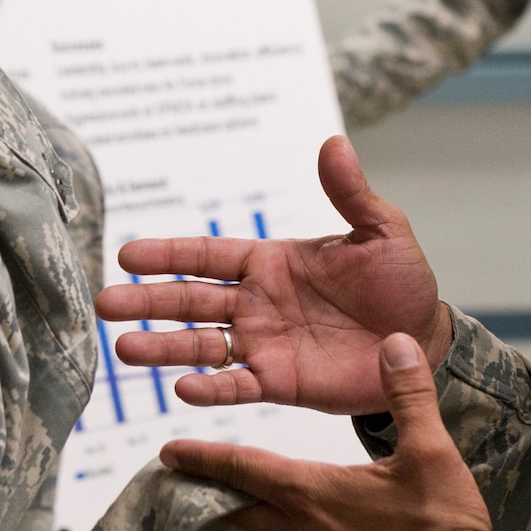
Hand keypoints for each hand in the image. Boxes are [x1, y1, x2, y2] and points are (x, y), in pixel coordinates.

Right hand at [95, 137, 450, 413]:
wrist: (427, 341)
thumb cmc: (401, 281)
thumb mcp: (380, 230)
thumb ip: (350, 192)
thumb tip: (332, 142)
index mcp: (270, 263)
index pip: (207, 255)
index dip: (168, 255)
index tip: (126, 255)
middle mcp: (256, 302)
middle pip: (189, 300)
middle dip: (146, 302)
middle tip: (103, 304)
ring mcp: (264, 344)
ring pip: (201, 345)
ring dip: (163, 347)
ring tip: (122, 350)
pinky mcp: (280, 383)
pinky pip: (237, 386)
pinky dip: (211, 388)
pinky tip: (182, 388)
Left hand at [160, 334, 494, 530]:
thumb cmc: (441, 530)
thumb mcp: (430, 452)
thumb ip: (409, 395)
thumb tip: (397, 343)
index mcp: (312, 492)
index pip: (243, 468)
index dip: (202, 457)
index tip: (167, 452)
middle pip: (240, 508)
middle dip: (215, 491)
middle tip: (189, 479)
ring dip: (254, 519)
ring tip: (248, 503)